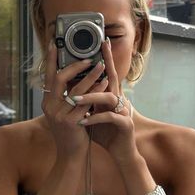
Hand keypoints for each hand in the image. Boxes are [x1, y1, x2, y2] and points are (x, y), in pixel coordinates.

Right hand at [41, 41, 107, 159]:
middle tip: (89, 58)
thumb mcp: (64, 111)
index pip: (48, 77)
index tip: (54, 44)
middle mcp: (50, 107)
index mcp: (48, 102)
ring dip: (90, 76)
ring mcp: (59, 115)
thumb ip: (66, 96)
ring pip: (76, 90)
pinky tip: (105, 83)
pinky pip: (86, 103)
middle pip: (60, 79)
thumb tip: (76, 76)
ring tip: (101, 65)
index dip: (51, 60)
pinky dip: (96, 90)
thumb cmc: (71, 130)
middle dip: (75, 66)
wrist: (71, 154)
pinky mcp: (71, 123)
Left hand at [73, 40, 136, 163]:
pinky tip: (83, 122)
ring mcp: (122, 111)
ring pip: (109, 97)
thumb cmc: (105, 130)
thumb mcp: (93, 112)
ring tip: (74, 100)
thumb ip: (86, 101)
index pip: (106, 73)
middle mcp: (117, 100)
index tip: (102, 43)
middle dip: (108, 60)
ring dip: (91, 97)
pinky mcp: (124, 124)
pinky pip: (110, 118)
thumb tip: (70, 90)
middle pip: (113, 77)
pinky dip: (95, 118)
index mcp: (109, 96)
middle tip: (103, 46)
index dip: (106, 58)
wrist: (120, 151)